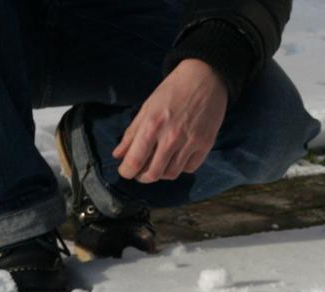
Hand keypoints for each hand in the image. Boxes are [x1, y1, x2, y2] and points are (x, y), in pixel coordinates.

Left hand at [113, 59, 227, 182]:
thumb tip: (119, 154)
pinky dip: (180, 168)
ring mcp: (190, 143)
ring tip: (157, 166)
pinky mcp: (205, 145)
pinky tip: (176, 158)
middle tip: (139, 173)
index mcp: (152, 125)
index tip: (125, 171)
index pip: (135, 160)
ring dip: (161, 174)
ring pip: (172, 174)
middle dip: (142, 177)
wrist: (204, 79)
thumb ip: (132, 133)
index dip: (126, 171)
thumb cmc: (172, 91)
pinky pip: (189, 168)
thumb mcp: (147, 108)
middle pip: (153, 173)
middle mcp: (171, 137)